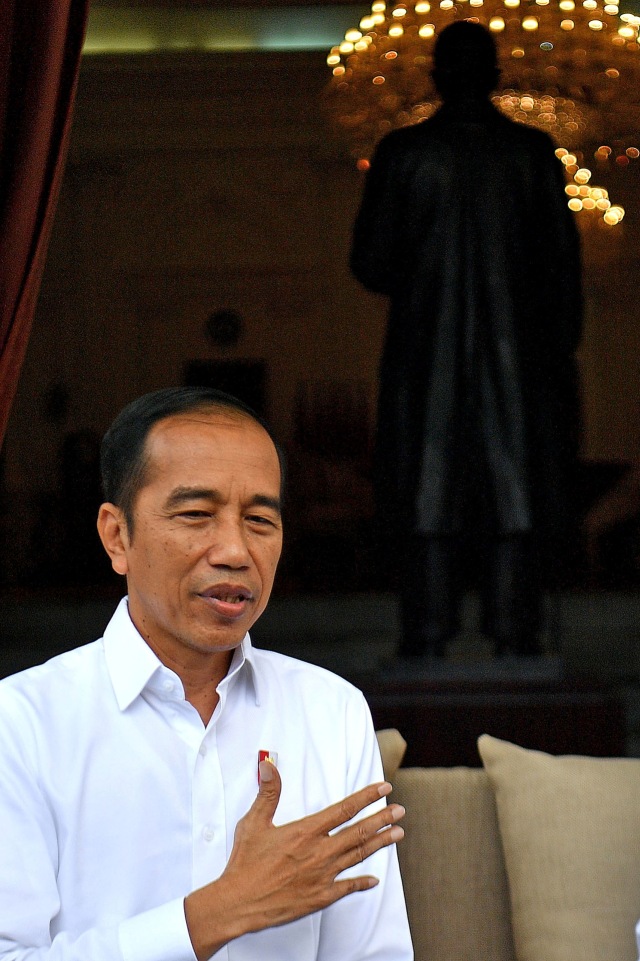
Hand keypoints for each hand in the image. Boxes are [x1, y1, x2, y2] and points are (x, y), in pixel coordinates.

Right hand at [185, 760, 404, 959]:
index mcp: (305, 832)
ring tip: (398, 834)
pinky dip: (362, 883)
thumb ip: (268, 793)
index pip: (343, 809)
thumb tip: (269, 765)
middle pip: (358, 831)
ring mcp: (322, 876)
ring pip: (357, 856)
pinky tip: (374, 880)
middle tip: (400, 811)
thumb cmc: (245, 863)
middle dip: (381, 819)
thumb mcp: (254, 822)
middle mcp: (319, 852)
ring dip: (379, 843)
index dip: (366, 797)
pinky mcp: (319, 897)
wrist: (238, 903)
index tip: (383, 789)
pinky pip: (347, 888)